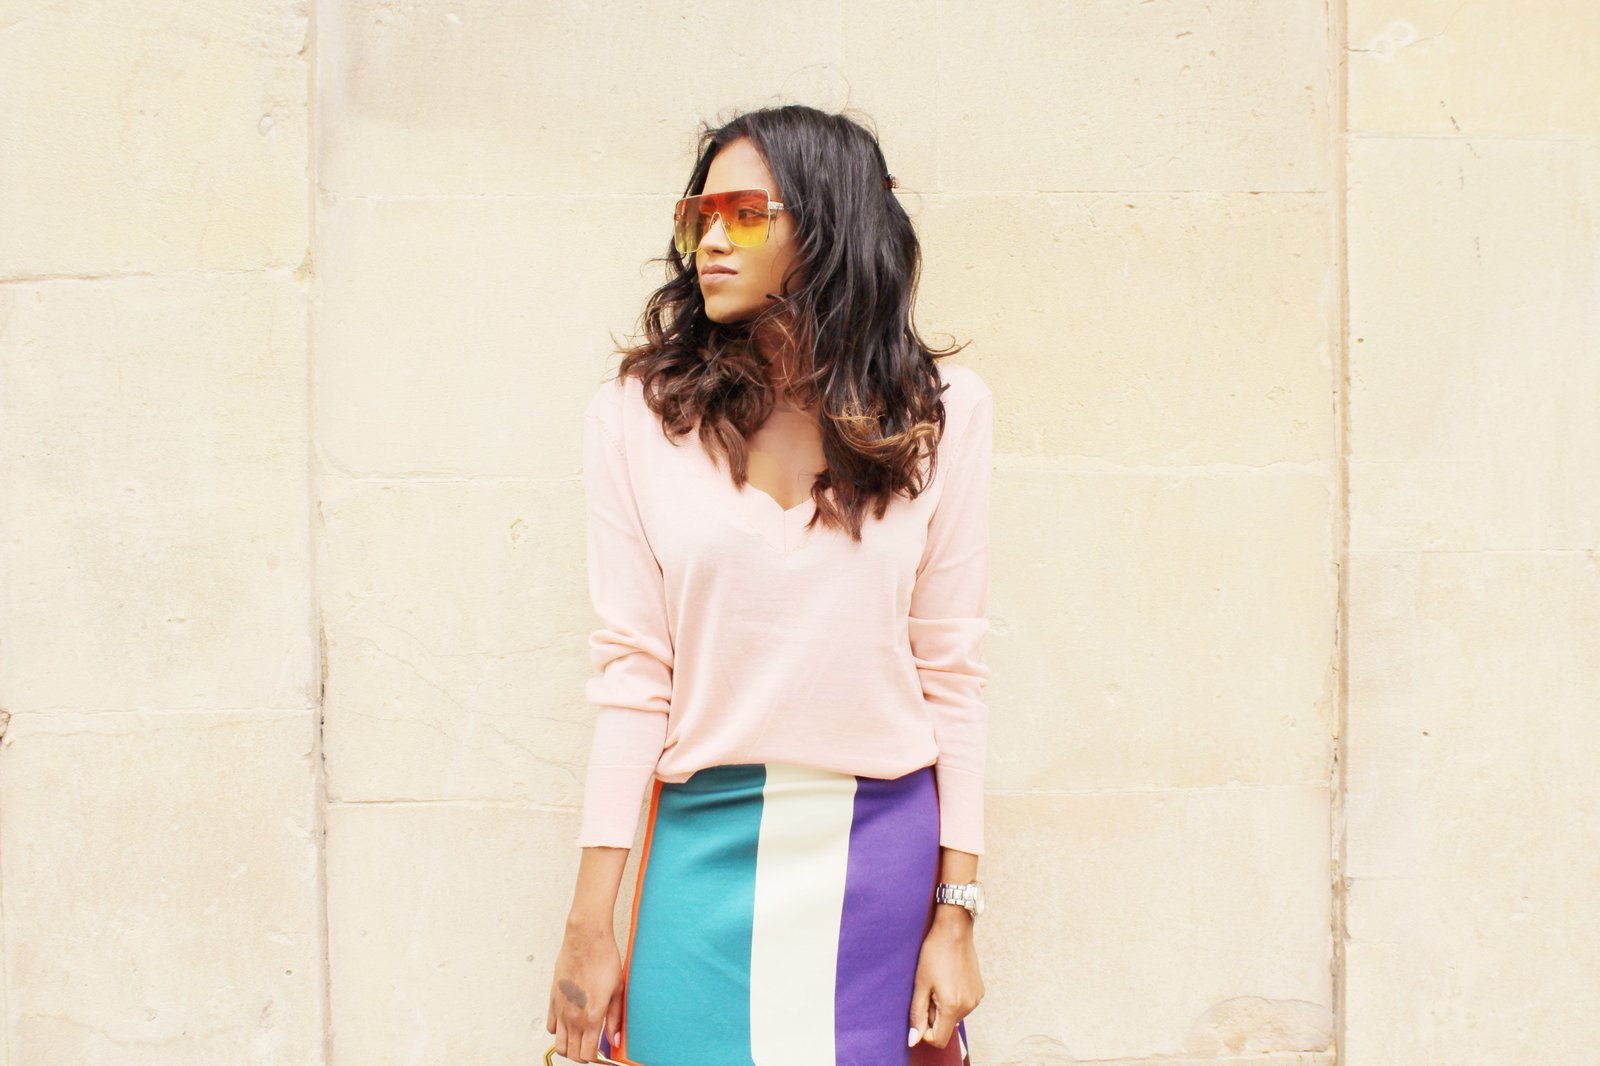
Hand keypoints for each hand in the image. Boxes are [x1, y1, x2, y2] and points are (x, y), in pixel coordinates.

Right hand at [546, 918, 623, 1063]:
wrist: (586, 940)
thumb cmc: (603, 960)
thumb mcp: (617, 991)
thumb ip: (615, 1019)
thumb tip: (615, 1039)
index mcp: (591, 1017)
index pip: (587, 1055)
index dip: (596, 1059)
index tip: (602, 1055)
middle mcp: (573, 1017)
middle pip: (573, 1054)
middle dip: (583, 1055)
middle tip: (593, 1047)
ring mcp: (561, 1010)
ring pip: (559, 1044)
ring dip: (570, 1046)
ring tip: (582, 1037)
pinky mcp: (553, 1000)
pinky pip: (551, 1026)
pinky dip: (559, 1031)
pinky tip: (570, 1023)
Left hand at [908, 907, 983, 1048]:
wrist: (954, 930)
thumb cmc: (934, 953)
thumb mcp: (920, 983)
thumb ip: (917, 1014)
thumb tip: (914, 1039)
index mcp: (952, 1006)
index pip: (939, 1039)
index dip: (925, 1032)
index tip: (920, 1011)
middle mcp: (968, 1007)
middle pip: (946, 1027)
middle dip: (933, 1015)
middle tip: (928, 990)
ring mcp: (976, 999)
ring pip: (954, 1016)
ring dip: (943, 1007)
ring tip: (938, 982)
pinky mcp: (979, 992)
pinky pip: (963, 1006)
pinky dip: (953, 999)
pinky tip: (949, 979)